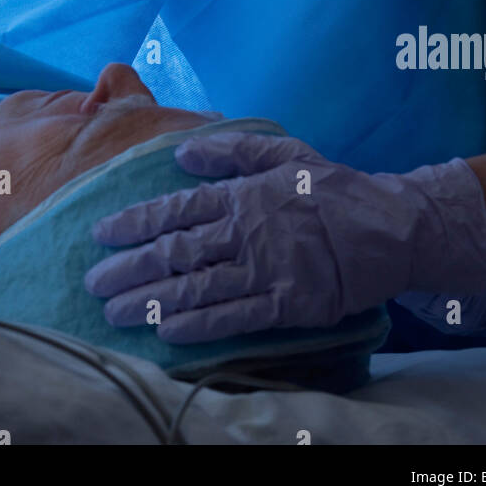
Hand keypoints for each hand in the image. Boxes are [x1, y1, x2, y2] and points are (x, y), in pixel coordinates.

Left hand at [83, 132, 485, 341]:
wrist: (392, 226)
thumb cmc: (333, 188)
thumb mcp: (284, 153)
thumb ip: (231, 151)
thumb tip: (180, 154)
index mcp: (243, 194)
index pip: (177, 209)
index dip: (135, 222)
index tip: (101, 233)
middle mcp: (247, 232)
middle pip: (177, 252)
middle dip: (130, 268)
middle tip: (93, 282)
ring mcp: (266, 270)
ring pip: (197, 288)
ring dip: (152, 301)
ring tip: (116, 311)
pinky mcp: (287, 304)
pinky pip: (235, 317)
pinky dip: (199, 326)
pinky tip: (168, 333)